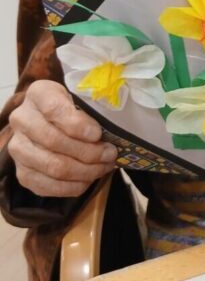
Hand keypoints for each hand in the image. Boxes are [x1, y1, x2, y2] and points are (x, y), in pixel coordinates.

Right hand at [8, 80, 116, 197]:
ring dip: (85, 171)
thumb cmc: (71, 107)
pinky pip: (49, 186)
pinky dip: (73, 186)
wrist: (48, 121)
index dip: (77, 124)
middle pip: (54, 141)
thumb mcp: (80, 98)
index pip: (53, 109)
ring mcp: (19, 148)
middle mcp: (22, 120)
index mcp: (38, 94)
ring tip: (104, 167)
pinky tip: (89, 179)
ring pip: (53, 166)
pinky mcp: (23, 173)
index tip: (98, 134)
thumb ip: (89, 111)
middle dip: (88, 151)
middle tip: (110, 154)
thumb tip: (107, 134)